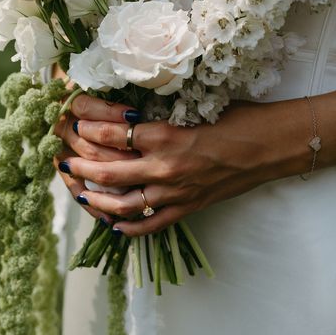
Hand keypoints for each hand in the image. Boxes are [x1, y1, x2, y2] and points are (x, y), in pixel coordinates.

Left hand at [55, 94, 307, 235]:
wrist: (272, 147)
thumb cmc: (240, 120)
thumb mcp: (198, 107)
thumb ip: (163, 115)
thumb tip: (132, 113)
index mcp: (166, 136)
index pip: (111, 133)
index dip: (87, 125)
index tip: (74, 119)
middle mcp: (164, 168)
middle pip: (108, 172)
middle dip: (80, 165)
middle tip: (63, 158)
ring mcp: (175, 193)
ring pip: (122, 204)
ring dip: (95, 199)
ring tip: (79, 192)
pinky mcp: (188, 208)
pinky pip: (151, 225)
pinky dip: (129, 228)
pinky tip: (115, 225)